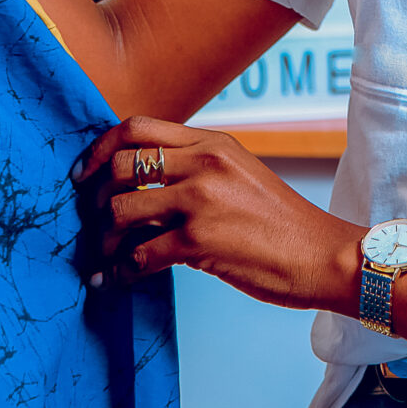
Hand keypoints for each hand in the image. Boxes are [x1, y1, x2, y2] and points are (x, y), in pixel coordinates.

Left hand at [74, 116, 364, 312]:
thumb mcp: (240, 173)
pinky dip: (119, 271)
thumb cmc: (282, 223)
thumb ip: (197, 168)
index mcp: (213, 142)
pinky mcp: (200, 241)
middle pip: (120, 164)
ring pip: (121, 209)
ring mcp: (201, 201)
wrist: (322, 255)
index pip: (137, 127)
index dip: (99, 149)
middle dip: (96, 196)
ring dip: (104, 237)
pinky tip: (115, 280)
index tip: (84, 175)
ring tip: (105, 255)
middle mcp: (205, 163)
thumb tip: (141, 184)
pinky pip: (139, 254)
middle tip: (93, 220)